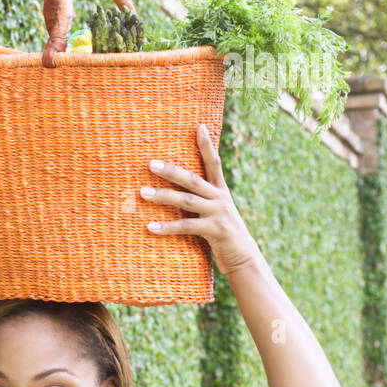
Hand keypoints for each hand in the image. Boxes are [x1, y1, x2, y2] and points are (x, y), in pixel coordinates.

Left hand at [140, 124, 263, 276]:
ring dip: (163, 195)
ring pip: (187, 201)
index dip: (206, 145)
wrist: (245, 260)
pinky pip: (186, 226)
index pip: (214, 163)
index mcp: (220, 191)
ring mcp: (219, 214)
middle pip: (192, 179)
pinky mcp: (216, 230)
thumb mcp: (214, 214)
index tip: (199, 126)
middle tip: (150, 163)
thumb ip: (200, 201)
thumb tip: (176, 193)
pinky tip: (150, 227)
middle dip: (171, 170)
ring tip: (142, 192)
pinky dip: (167, 227)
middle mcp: (221, 198)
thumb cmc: (223, 236)